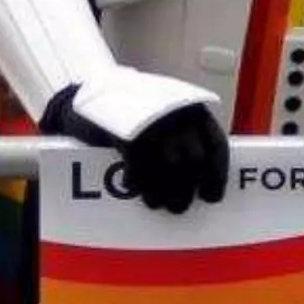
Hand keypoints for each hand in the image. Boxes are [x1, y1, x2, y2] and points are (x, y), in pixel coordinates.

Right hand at [43, 85, 228, 213]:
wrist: (86, 96)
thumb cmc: (132, 112)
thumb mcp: (163, 116)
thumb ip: (183, 137)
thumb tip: (200, 178)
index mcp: (191, 106)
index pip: (216, 144)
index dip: (217, 175)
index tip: (211, 196)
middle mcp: (176, 110)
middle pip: (194, 160)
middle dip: (188, 189)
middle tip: (180, 207)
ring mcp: (151, 119)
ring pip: (169, 167)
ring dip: (166, 193)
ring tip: (159, 205)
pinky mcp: (126, 129)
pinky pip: (140, 165)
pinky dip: (139, 183)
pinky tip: (134, 188)